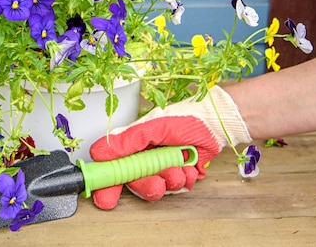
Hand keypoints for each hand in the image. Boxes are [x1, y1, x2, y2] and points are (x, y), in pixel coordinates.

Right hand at [89, 86, 251, 209]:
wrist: (217, 124)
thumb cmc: (186, 118)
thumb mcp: (153, 127)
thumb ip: (127, 140)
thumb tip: (98, 151)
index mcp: (134, 143)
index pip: (115, 166)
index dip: (108, 183)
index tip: (105, 198)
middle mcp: (146, 155)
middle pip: (136, 181)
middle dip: (147, 185)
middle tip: (157, 183)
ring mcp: (163, 165)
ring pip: (158, 186)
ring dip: (170, 180)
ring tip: (180, 168)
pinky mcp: (179, 172)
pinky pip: (177, 187)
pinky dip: (184, 180)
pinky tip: (189, 168)